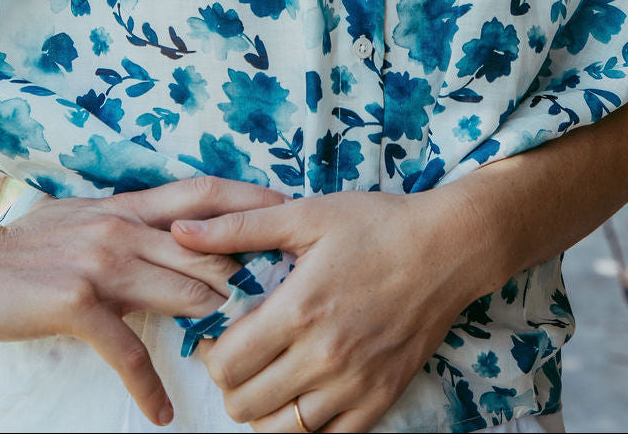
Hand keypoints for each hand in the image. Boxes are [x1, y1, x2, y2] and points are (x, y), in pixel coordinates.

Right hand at [0, 176, 285, 426]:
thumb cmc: (28, 243)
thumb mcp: (87, 217)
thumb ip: (133, 223)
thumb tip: (177, 234)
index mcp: (130, 205)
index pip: (204, 193)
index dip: (251, 199)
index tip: (290, 211)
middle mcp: (125, 225)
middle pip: (208, 246)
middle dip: (250, 269)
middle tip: (292, 294)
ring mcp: (104, 262)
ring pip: (184, 291)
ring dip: (216, 323)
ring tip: (245, 353)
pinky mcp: (78, 302)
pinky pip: (127, 349)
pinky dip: (148, 384)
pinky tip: (162, 412)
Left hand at [171, 185, 494, 432]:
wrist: (447, 248)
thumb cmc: (376, 224)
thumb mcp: (306, 214)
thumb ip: (239, 228)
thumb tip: (180, 231)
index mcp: (298, 311)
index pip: (225, 365)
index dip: (210, 352)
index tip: (218, 334)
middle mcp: (323, 357)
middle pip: (244, 405)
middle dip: (231, 384)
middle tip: (241, 355)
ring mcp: (354, 385)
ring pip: (281, 432)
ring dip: (263, 411)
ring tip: (269, 377)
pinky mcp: (381, 399)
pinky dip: (306, 428)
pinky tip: (304, 396)